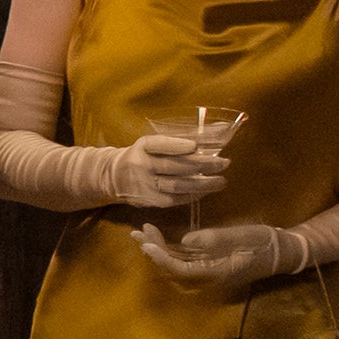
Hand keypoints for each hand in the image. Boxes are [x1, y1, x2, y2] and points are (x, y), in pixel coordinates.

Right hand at [117, 123, 231, 212]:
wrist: (114, 177)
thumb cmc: (141, 156)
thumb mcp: (150, 143)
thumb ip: (174, 141)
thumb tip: (211, 138)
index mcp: (143, 147)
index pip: (160, 145)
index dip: (177, 146)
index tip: (196, 146)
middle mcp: (142, 166)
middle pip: (174, 166)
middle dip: (202, 165)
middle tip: (224, 163)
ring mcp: (145, 185)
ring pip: (177, 185)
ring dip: (202, 184)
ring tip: (221, 181)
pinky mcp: (149, 200)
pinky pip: (174, 199)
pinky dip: (192, 195)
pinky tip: (206, 191)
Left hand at [133, 220, 297, 290]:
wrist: (282, 252)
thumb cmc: (265, 243)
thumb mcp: (243, 236)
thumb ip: (215, 239)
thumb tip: (186, 239)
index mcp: (215, 273)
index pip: (180, 268)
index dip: (161, 256)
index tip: (147, 242)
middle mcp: (208, 276)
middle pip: (173, 268)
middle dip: (154, 251)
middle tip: (139, 232)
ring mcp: (208, 270)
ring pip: (176, 263)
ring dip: (158, 249)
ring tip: (140, 234)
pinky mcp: (209, 263)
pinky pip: (184, 259)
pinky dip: (169, 248)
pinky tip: (158, 238)